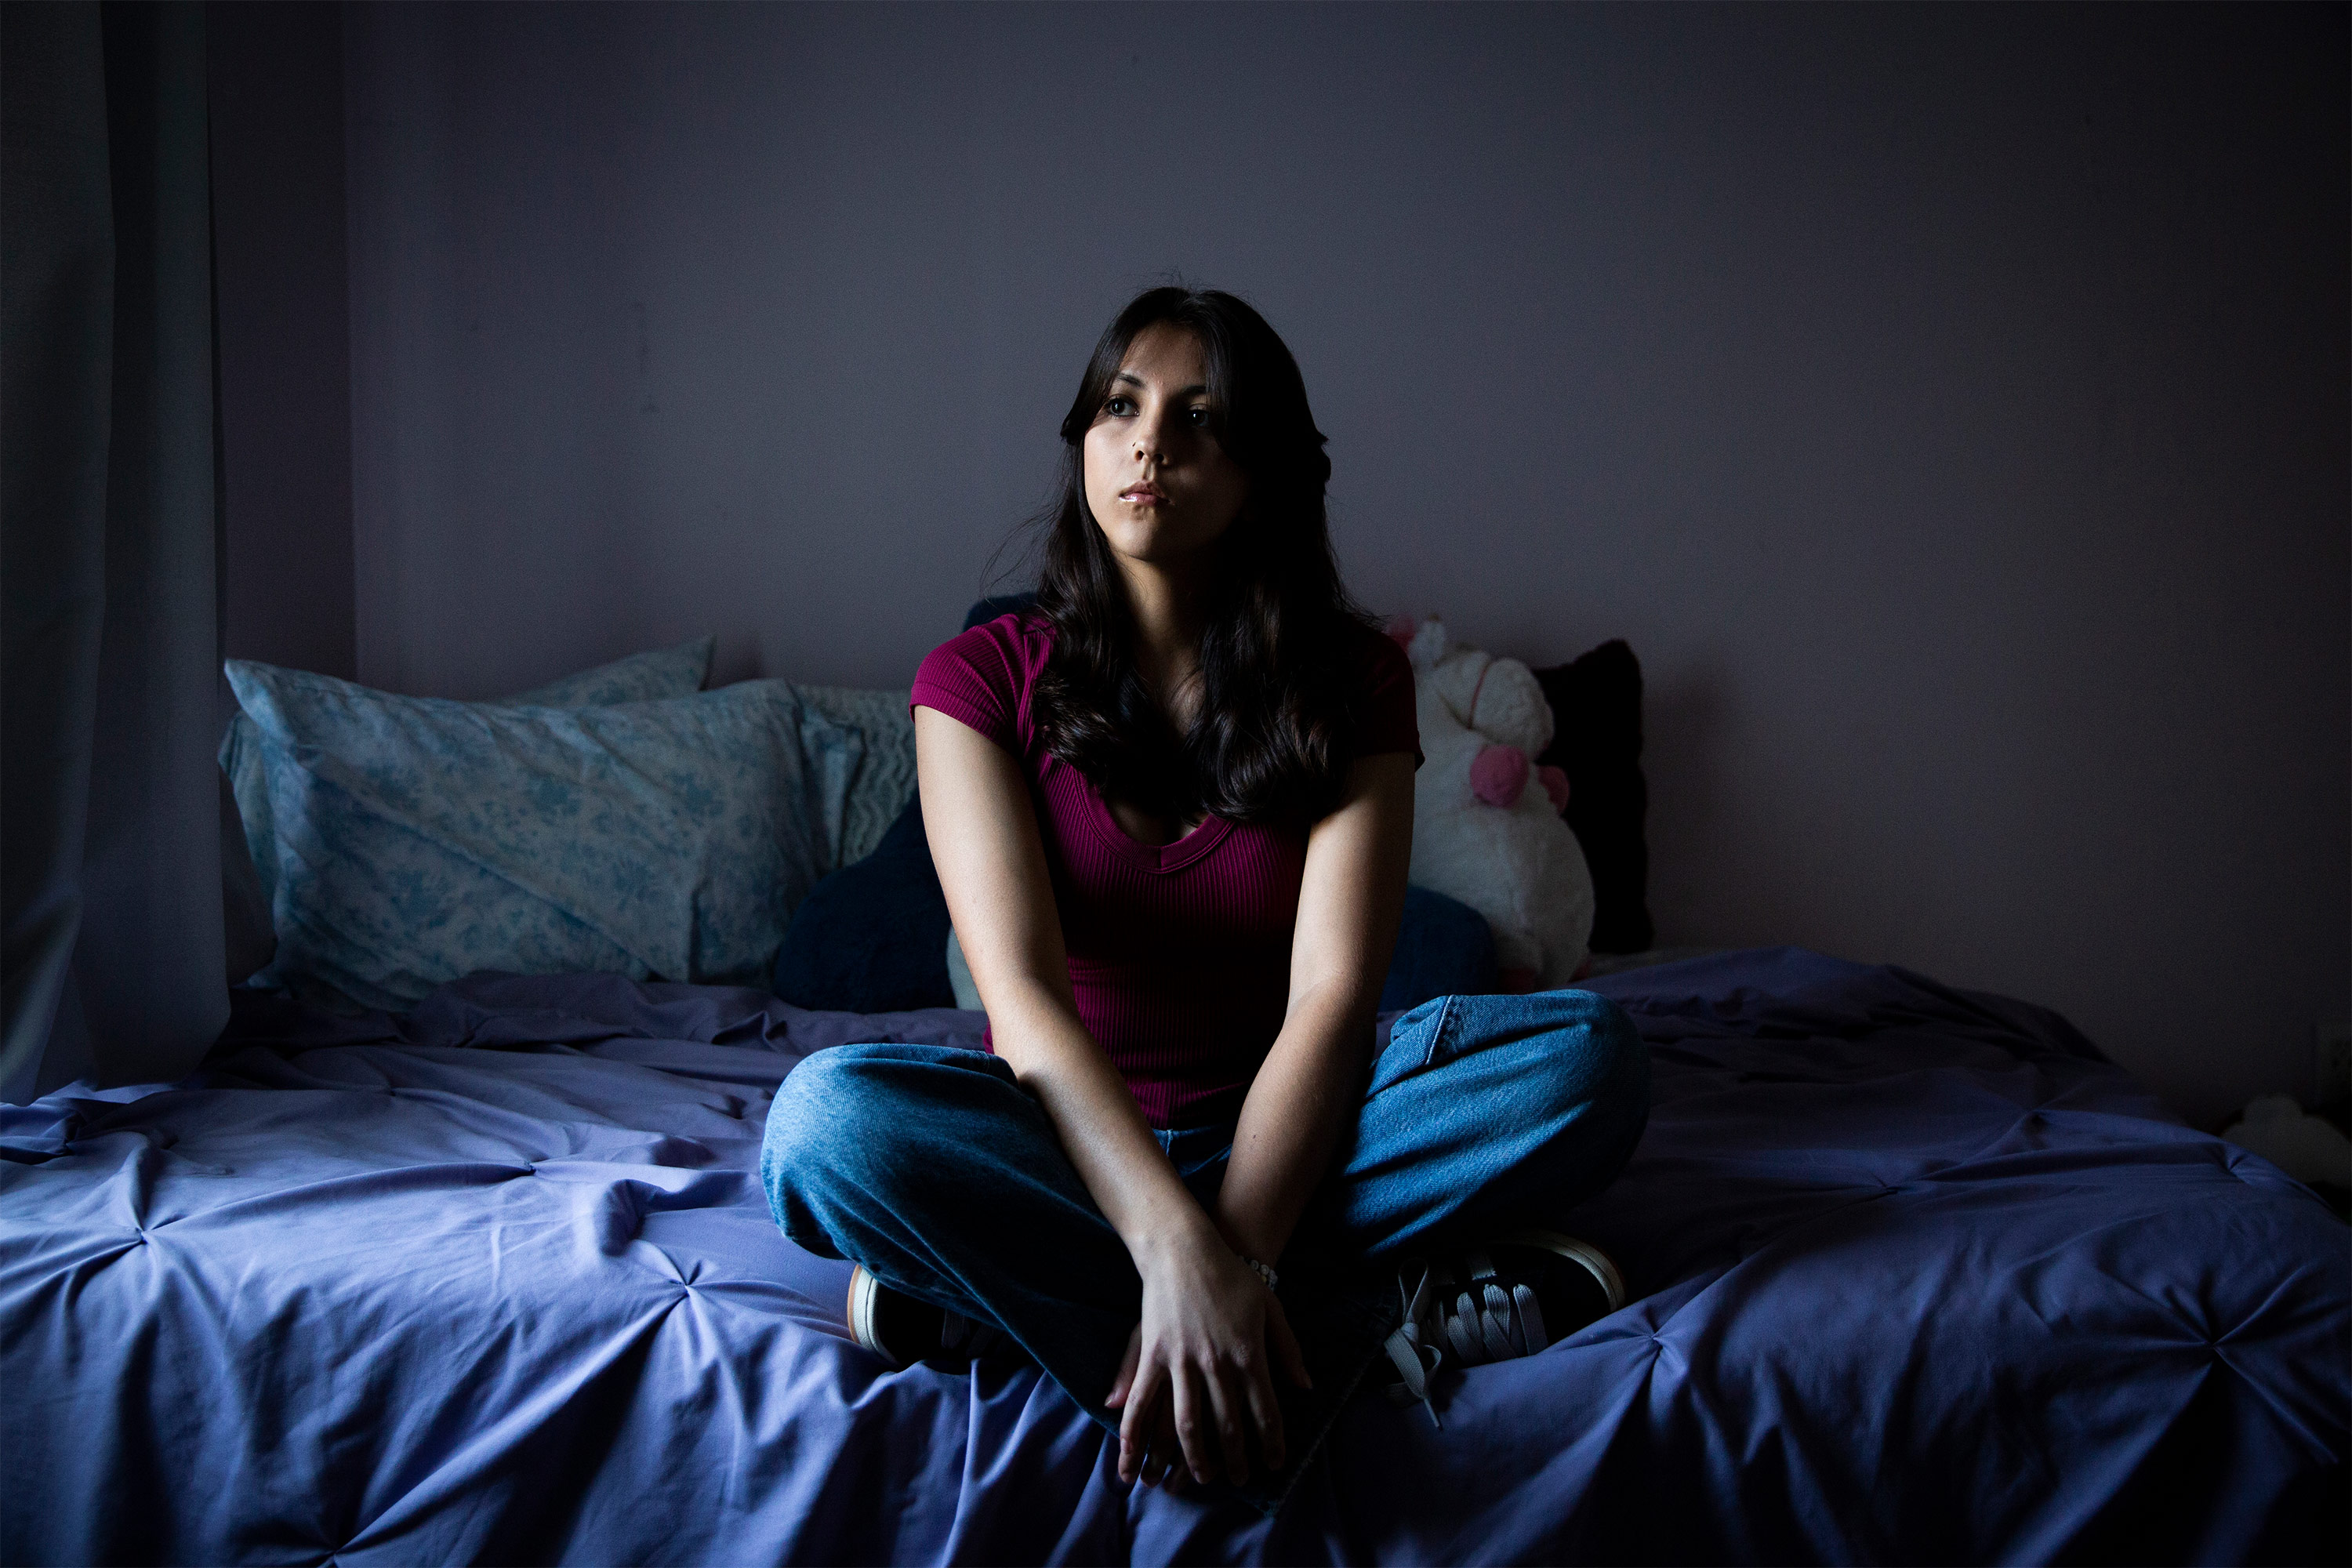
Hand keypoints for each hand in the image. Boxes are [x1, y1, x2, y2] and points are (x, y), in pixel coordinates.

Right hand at [1103, 1227, 1311, 1488]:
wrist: (1187, 1248)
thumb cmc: (1233, 1277)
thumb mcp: (1271, 1308)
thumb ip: (1288, 1351)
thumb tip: (1305, 1388)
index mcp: (1249, 1354)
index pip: (1265, 1411)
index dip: (1272, 1442)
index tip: (1274, 1463)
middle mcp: (1217, 1364)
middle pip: (1229, 1425)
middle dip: (1237, 1459)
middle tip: (1241, 1479)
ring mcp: (1182, 1361)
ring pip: (1188, 1424)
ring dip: (1196, 1458)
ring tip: (1202, 1477)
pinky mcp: (1154, 1354)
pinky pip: (1144, 1403)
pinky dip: (1135, 1436)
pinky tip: (1132, 1463)